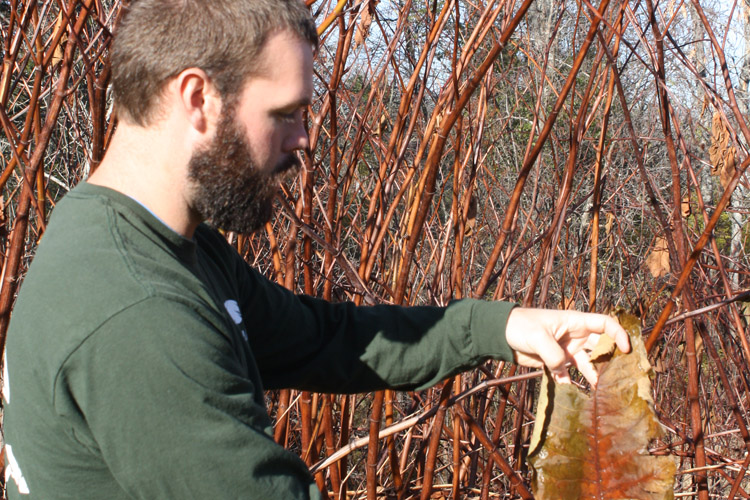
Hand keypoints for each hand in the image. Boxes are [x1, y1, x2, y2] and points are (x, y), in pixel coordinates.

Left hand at [504, 307, 629, 386]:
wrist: (501, 334)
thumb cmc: (520, 326)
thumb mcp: (538, 337)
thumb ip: (553, 354)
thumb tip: (563, 372)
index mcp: (575, 322)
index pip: (605, 324)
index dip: (618, 334)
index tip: (626, 349)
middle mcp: (575, 336)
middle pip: (601, 346)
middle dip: (611, 359)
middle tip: (619, 376)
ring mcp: (567, 349)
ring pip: (588, 364)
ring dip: (594, 375)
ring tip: (600, 390)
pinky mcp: (557, 362)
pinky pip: (569, 374)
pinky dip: (571, 383)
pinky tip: (571, 391)